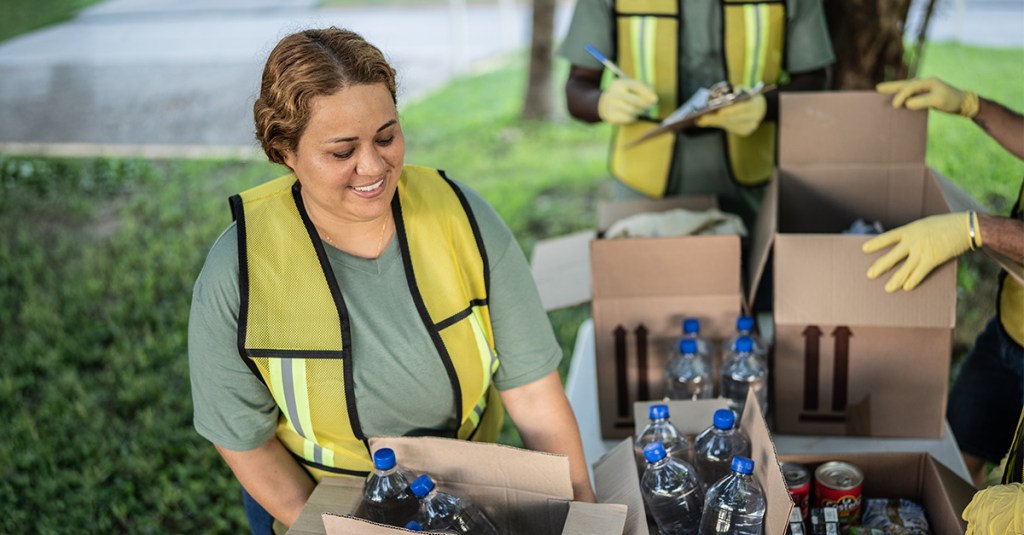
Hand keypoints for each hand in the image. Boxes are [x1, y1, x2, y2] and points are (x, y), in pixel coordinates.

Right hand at [597, 79, 657, 123]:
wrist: (606, 103)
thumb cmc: (625, 93)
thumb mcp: (632, 87)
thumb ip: (645, 88)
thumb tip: (653, 98)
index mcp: (620, 83)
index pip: (636, 86)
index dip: (647, 93)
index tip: (655, 99)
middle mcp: (615, 93)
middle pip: (634, 100)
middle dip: (645, 104)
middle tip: (650, 106)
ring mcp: (612, 105)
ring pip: (632, 110)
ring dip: (639, 110)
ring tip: (639, 109)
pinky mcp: (612, 116)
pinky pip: (628, 118)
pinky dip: (633, 117)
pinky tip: (631, 114)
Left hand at [695, 93, 765, 136]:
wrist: (760, 108)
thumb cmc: (747, 96)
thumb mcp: (744, 90)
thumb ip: (735, 92)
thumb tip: (720, 98)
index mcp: (755, 104)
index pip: (740, 108)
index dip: (728, 111)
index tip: (716, 111)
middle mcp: (754, 117)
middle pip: (732, 119)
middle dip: (715, 119)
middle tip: (700, 118)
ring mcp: (751, 126)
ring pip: (729, 125)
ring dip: (715, 122)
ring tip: (701, 120)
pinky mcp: (746, 132)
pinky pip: (731, 129)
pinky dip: (721, 124)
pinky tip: (711, 122)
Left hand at [862, 212, 980, 291]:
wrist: (965, 226)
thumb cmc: (947, 225)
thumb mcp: (925, 224)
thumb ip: (915, 234)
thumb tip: (906, 244)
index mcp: (910, 229)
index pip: (888, 237)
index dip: (876, 244)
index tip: (864, 249)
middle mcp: (912, 240)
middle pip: (892, 256)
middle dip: (880, 266)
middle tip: (870, 275)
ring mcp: (921, 250)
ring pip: (904, 268)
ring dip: (895, 280)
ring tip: (887, 288)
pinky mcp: (932, 259)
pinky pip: (919, 273)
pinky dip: (913, 281)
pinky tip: (907, 287)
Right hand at [876, 77, 977, 116]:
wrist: (964, 103)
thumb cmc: (951, 101)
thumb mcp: (938, 101)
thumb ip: (922, 102)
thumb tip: (906, 104)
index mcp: (927, 82)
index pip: (909, 88)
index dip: (900, 96)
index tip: (894, 106)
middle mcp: (925, 82)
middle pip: (905, 83)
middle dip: (892, 86)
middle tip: (878, 88)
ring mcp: (925, 87)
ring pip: (907, 87)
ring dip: (895, 89)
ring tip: (883, 90)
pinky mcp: (926, 94)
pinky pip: (910, 93)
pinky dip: (902, 94)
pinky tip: (898, 98)